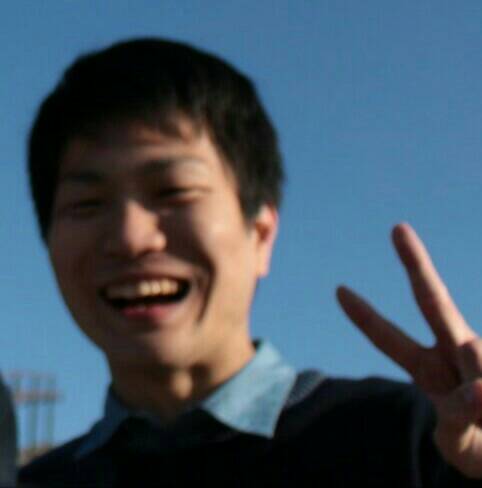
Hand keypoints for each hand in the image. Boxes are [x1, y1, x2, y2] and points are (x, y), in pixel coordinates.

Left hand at [336, 223, 481, 477]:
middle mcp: (454, 352)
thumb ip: (460, 419)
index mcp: (428, 369)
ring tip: (478, 407)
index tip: (339, 290)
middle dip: (416, 265)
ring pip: (474, 354)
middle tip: (398, 228)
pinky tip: (481, 400)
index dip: (365, 317)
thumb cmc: (480, 444)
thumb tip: (479, 390)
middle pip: (433, 301)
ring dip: (477, 395)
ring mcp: (479, 355)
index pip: (390, 339)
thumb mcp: (459, 438)